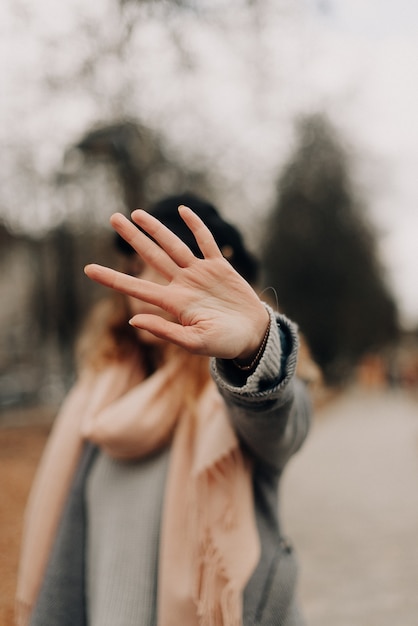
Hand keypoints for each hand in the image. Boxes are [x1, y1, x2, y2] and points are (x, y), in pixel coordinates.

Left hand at [84, 206, 269, 360]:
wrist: (253, 336)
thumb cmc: (224, 344)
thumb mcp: (194, 343)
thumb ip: (164, 331)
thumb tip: (132, 319)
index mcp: (174, 303)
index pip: (136, 288)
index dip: (112, 279)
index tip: (88, 269)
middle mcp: (182, 284)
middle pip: (152, 256)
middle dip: (133, 238)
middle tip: (112, 217)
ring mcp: (199, 273)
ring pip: (173, 245)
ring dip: (156, 228)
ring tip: (136, 213)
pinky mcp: (219, 267)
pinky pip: (205, 241)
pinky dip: (196, 225)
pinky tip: (184, 211)